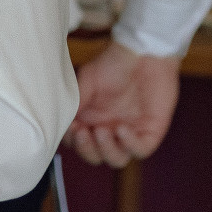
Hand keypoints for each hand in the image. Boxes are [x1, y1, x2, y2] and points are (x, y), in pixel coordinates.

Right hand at [66, 43, 180, 166]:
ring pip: (117, 159)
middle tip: (83, 132)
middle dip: (87, 149)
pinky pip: (140, 151)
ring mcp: (130, 133)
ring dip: (106, 150)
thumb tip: (61, 122)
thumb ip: (75, 103)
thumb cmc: (114, 64)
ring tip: (102, 131)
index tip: (71, 128)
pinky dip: (129, 145)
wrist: (143, 52)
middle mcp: (109, 130)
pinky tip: (122, 129)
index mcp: (91, 121)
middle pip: (96, 156)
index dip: (73, 142)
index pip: (78, 144)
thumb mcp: (86, 81)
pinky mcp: (150, 132)